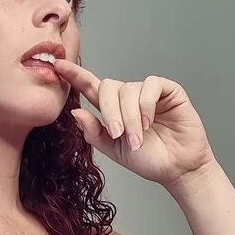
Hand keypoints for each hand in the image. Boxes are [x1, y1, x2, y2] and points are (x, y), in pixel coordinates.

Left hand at [53, 58, 216, 188]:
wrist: (177, 168)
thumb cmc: (149, 159)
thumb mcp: (114, 150)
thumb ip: (94, 132)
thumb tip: (75, 113)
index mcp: (113, 110)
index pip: (90, 87)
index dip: (74, 75)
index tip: (58, 65)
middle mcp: (128, 97)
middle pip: (108, 86)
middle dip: (110, 112)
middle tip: (118, 135)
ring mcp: (148, 92)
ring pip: (128, 90)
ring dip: (130, 117)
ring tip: (138, 138)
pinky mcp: (168, 90)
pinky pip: (150, 86)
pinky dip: (146, 105)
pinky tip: (150, 122)